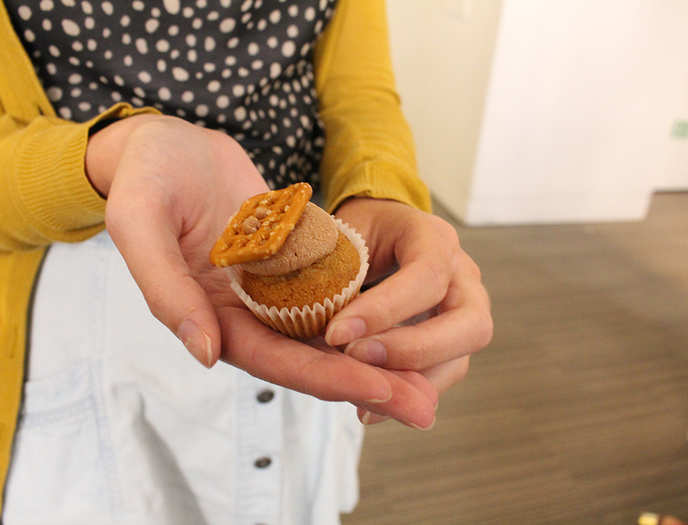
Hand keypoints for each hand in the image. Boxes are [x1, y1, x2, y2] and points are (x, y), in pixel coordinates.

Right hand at [86, 115, 436, 428]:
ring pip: (330, 334)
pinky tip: (409, 325)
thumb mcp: (140, 220)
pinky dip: (369, 314)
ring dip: (376, 358)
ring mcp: (273, 289)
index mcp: (210, 313)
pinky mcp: (294, 263)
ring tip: (428, 383)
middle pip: (312, 358)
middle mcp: (246, 311)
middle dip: (366, 383)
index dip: (325, 377)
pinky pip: (336, 293)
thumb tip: (207, 354)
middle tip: (424, 410)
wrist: (168, 144)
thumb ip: (166, 289)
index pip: (273, 357)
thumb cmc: (147, 177)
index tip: (381, 391)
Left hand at [329, 198, 492, 424]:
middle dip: (414, 350)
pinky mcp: (453, 340)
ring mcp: (465, 309)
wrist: (380, 231)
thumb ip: (335, 264)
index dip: (384, 310)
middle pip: (470, 324)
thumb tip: (317, 315)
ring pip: (460, 359)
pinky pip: (442, 374)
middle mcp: (462, 275)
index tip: (335, 334)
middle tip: (357, 359)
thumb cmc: (360, 230)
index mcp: (434, 237)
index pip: (426, 276)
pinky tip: (368, 407)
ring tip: (361, 401)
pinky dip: (408, 393)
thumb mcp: (344, 231)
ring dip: (412, 383)